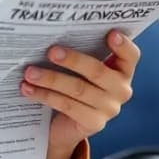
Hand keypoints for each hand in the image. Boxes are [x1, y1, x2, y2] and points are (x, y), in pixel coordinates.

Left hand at [20, 30, 139, 158]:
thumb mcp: (80, 69)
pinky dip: (45, 95)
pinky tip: (28, 88)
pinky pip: (67, 105)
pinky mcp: (94, 123)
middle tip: (51, 51)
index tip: (111, 34)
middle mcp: (121, 90)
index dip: (124, 45)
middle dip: (73, 60)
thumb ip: (79, 52)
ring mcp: (109, 109)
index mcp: (122, 71)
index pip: (131, 56)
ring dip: (51, 78)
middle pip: (98, 71)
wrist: (65, 125)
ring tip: (29, 72)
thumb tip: (52, 33)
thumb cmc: (73, 85)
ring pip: (78, 89)